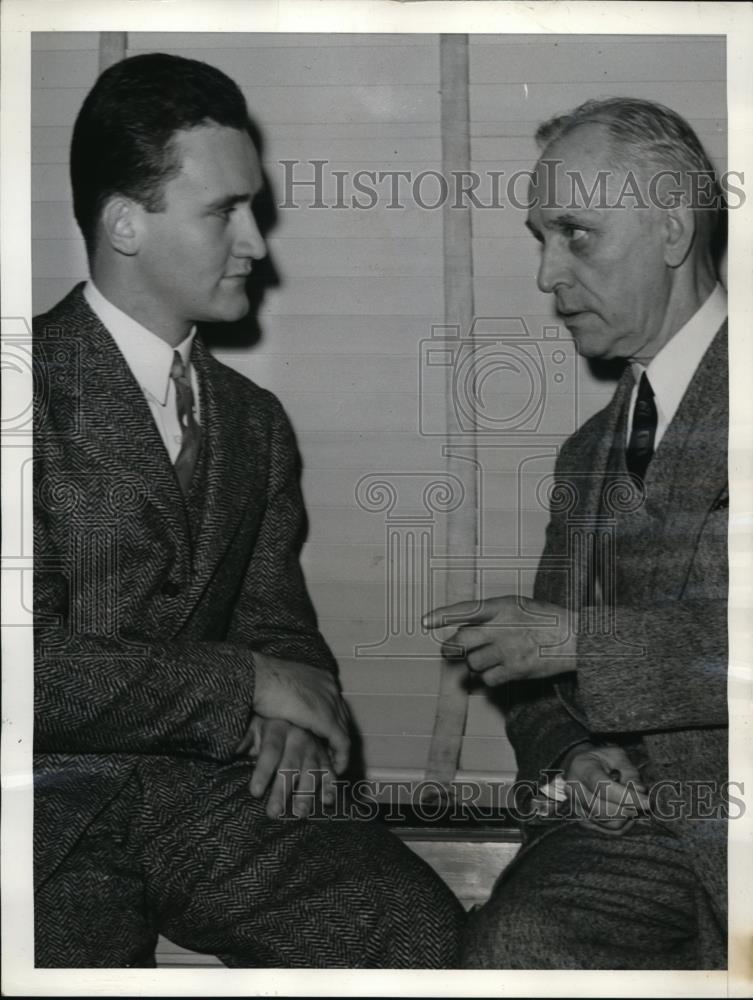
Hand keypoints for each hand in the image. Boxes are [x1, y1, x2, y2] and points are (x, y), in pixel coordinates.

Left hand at [238, 716, 335, 818]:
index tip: (255, 793)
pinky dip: (331, 786)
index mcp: (278, 728)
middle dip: (282, 790)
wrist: (298, 715)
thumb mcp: (256, 725)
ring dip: (306, 793)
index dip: (263, 772)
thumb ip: (246, 738)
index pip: (271, 751)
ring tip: (300, 813)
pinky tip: (328, 801)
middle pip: (290, 765)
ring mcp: (314, 748)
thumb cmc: (269, 727)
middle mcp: (299, 738)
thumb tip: (233, 750)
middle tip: (274, 813)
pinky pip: (330, 772)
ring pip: (311, 771)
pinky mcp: (326, 757)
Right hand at [248, 652, 350, 773]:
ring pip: (343, 730)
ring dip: (340, 749)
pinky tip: (336, 769)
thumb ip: (291, 697)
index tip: (325, 736)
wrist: (261, 679)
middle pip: (342, 716)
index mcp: (321, 678)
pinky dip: (341, 757)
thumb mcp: (282, 687)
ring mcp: (331, 703)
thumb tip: (287, 710)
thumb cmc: (262, 681)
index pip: (334, 702)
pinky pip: (342, 742)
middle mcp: (331, 688)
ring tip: (333, 764)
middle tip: (332, 752)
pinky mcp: (327, 720)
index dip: (332, 720)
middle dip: (338, 735)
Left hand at [423, 595, 577, 684]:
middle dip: (451, 647)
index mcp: (502, 606)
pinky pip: (488, 679)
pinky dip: (489, 677)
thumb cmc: (544, 620)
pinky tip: (499, 669)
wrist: (574, 638)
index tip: (426, 621)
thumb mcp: (517, 605)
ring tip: (489, 657)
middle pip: (461, 641)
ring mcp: (508, 650)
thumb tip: (465, 625)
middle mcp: (502, 628)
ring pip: (473, 662)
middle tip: (450, 649)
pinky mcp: (515, 670)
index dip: (443, 615)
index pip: (466, 610)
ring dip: (475, 663)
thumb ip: (491, 614)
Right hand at [562, 743, 648, 830]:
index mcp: (581, 769)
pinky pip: (610, 830)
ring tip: (634, 803)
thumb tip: (640, 792)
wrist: (579, 766)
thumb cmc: (601, 759)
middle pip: (604, 810)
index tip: (647, 802)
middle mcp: (574, 791)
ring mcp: (576, 808)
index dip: (627, 797)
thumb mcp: (616, 755)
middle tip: (644, 801)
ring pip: (609, 823)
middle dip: (629, 808)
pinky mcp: (583, 821)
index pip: (603, 788)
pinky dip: (624, 823)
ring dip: (629, 816)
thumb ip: (629, 772)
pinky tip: (627, 810)